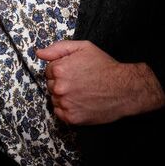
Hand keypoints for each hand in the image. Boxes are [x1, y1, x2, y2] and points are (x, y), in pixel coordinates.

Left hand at [37, 40, 164, 124]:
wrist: (125, 89)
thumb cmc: (105, 67)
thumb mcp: (83, 47)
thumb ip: (58, 48)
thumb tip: (39, 53)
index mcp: (59, 69)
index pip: (48, 71)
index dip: (61, 70)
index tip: (74, 72)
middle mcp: (60, 87)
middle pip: (50, 85)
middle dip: (61, 83)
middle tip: (79, 82)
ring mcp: (65, 103)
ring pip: (55, 99)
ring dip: (63, 97)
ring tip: (81, 92)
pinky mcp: (72, 118)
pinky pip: (60, 113)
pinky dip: (67, 109)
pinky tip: (80, 102)